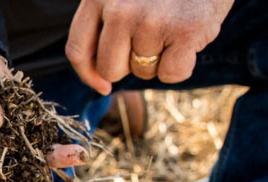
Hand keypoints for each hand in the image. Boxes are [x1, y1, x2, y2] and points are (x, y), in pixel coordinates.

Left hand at [65, 0, 233, 94]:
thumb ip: (105, 22)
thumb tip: (99, 78)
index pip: (78, 49)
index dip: (88, 75)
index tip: (102, 86)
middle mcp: (120, 8)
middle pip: (110, 69)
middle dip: (130, 65)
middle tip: (152, 38)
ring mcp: (151, 20)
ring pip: (143, 73)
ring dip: (160, 59)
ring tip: (173, 27)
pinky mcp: (184, 31)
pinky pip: (171, 74)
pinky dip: (183, 64)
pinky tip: (189, 38)